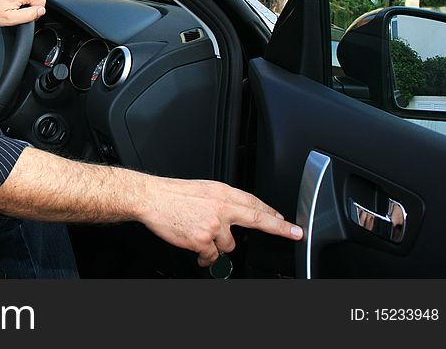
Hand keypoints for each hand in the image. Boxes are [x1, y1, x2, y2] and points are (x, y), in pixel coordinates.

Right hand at [138, 178, 302, 266]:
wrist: (151, 198)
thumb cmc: (173, 195)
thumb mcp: (203, 189)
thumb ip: (222, 201)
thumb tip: (237, 214)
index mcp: (222, 192)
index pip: (254, 203)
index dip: (272, 213)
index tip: (286, 220)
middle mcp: (222, 207)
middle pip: (257, 219)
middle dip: (279, 228)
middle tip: (294, 233)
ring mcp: (214, 225)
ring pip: (228, 245)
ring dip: (217, 245)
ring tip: (198, 234)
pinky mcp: (203, 240)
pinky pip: (211, 256)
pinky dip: (203, 255)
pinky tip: (193, 244)